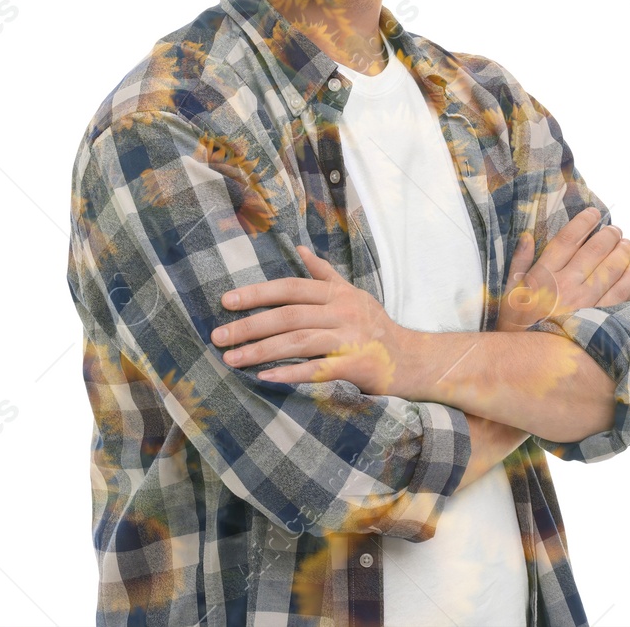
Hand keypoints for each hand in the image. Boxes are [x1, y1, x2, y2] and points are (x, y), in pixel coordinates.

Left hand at [214, 244, 410, 395]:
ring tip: (232, 359)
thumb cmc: (376, 327)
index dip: (258, 293)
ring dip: (261, 351)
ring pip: (299, 342)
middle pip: (289, 315)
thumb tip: (301, 250)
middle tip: (218, 337)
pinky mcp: (356, 365)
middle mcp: (344, 312)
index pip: (291, 288)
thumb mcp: (353, 295)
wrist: (411, 359)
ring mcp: (350, 339)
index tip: (226, 301)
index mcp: (338, 295)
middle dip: (250, 325)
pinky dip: (290, 373)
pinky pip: (318, 369)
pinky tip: (265, 378)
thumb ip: (325, 275)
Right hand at [496, 207, 629, 332]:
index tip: (594, 213)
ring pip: (611, 269)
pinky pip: (621, 293)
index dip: (583, 222)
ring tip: (628, 243)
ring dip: (623, 252)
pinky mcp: (598, 320)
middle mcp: (565, 285)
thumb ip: (518, 263)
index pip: (567, 239)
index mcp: (542, 275)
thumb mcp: (508, 293)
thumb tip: (527, 236)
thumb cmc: (515, 327)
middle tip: (615, 229)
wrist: (525, 365)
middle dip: (608, 235)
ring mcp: (583, 303)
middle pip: (594, 250)